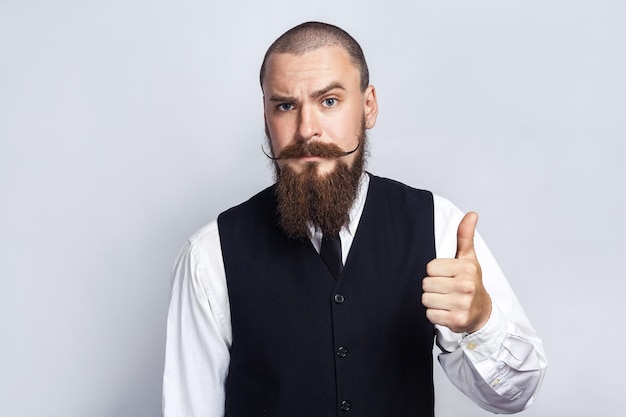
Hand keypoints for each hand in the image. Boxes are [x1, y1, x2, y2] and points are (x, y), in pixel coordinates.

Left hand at [422, 212, 491, 333]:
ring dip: (432, 301)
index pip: (430, 268)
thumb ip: (465, 236)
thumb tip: (471, 214)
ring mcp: (461, 305)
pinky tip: (446, 311)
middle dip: (432, 287)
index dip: (435, 272)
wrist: (482, 312)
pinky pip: (430, 315)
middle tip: (446, 289)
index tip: (446, 275)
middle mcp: (465, 286)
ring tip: (445, 299)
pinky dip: (435, 314)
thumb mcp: (469, 258)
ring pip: (426, 299)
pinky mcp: (456, 321)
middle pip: (426, 284)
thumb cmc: (472, 282)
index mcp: (466, 268)